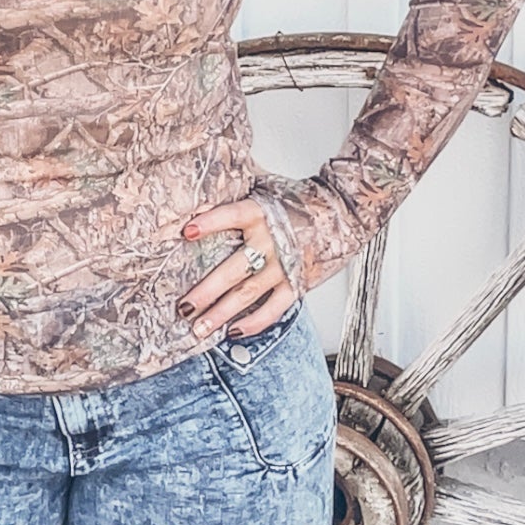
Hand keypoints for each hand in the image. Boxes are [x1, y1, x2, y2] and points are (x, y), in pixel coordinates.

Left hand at [176, 198, 295, 338]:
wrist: (340, 214)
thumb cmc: (298, 204)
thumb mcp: (266, 193)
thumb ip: (238, 198)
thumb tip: (200, 200)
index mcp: (261, 213)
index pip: (232, 216)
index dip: (210, 223)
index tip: (187, 232)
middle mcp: (271, 241)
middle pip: (233, 269)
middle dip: (206, 291)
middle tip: (184, 307)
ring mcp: (284, 266)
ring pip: (248, 294)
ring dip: (222, 313)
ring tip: (200, 327)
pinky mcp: (297, 283)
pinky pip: (274, 308)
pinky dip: (254, 322)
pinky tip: (234, 331)